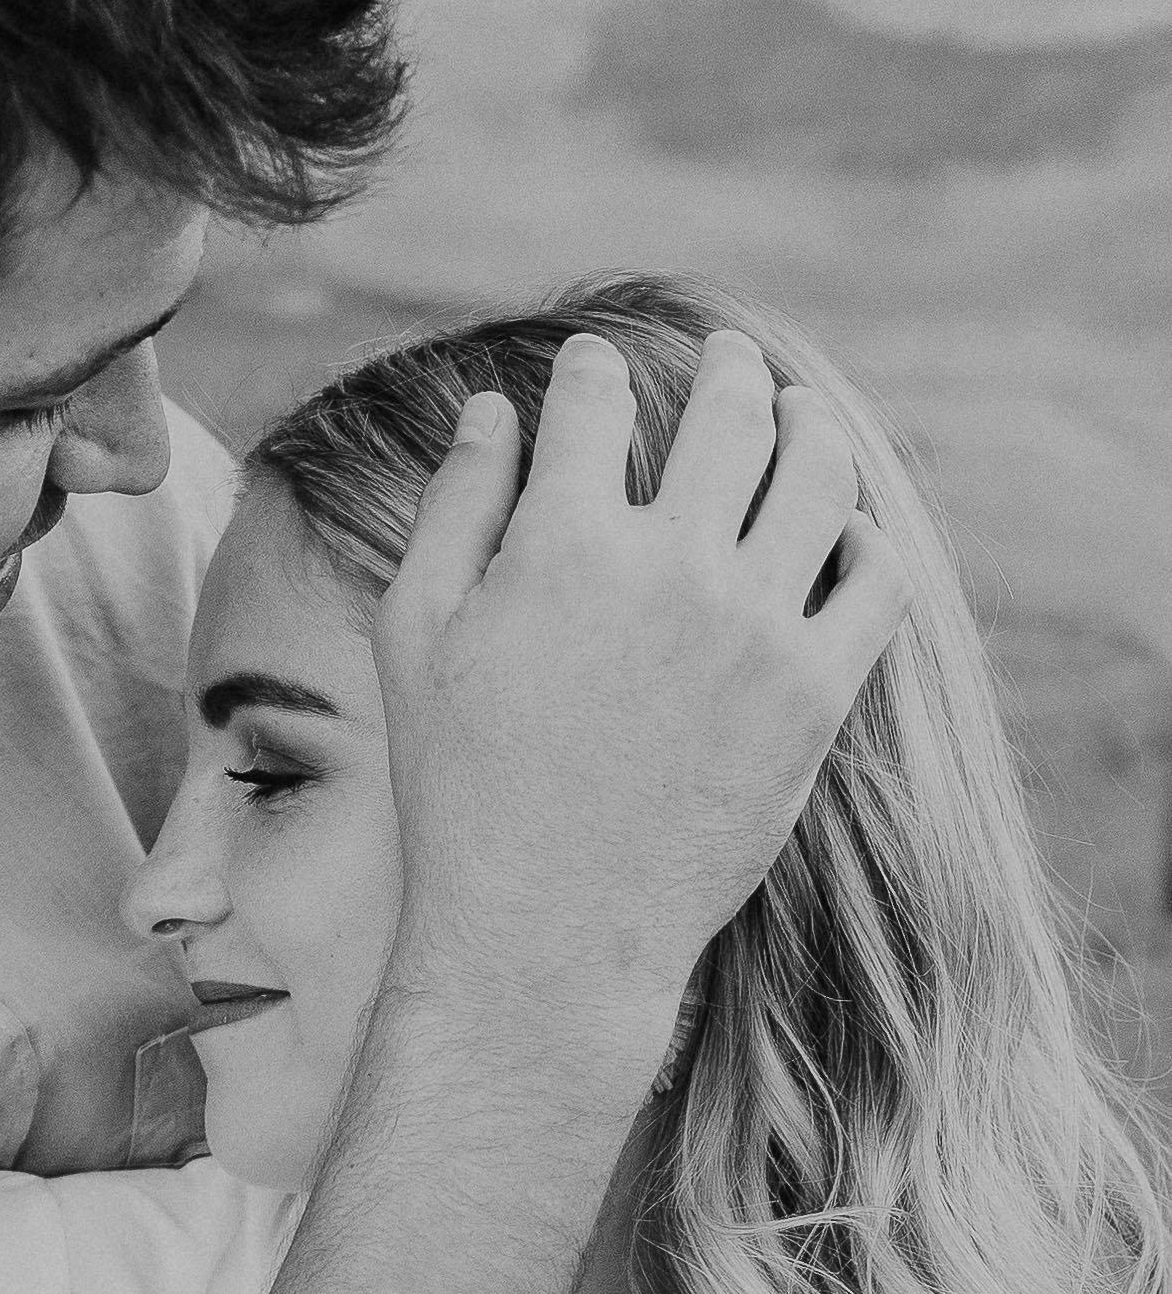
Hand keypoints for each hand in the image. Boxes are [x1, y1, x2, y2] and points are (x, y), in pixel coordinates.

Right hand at [373, 330, 909, 1057]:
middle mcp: (669, 566)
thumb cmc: (461, 792)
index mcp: (560, 540)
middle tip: (730, 362)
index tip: (595, 370)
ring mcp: (753, 627)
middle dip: (727, 369)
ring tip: (800, 421)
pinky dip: (864, 539)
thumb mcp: (417, 639)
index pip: (595, 396)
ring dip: (810, 427)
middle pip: (729, 411)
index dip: (592, 369)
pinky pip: (875, 579)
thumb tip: (491, 406)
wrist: (547, 932)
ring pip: (818, 472)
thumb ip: (454, 508)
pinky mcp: (812, 694)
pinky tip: (842, 537)